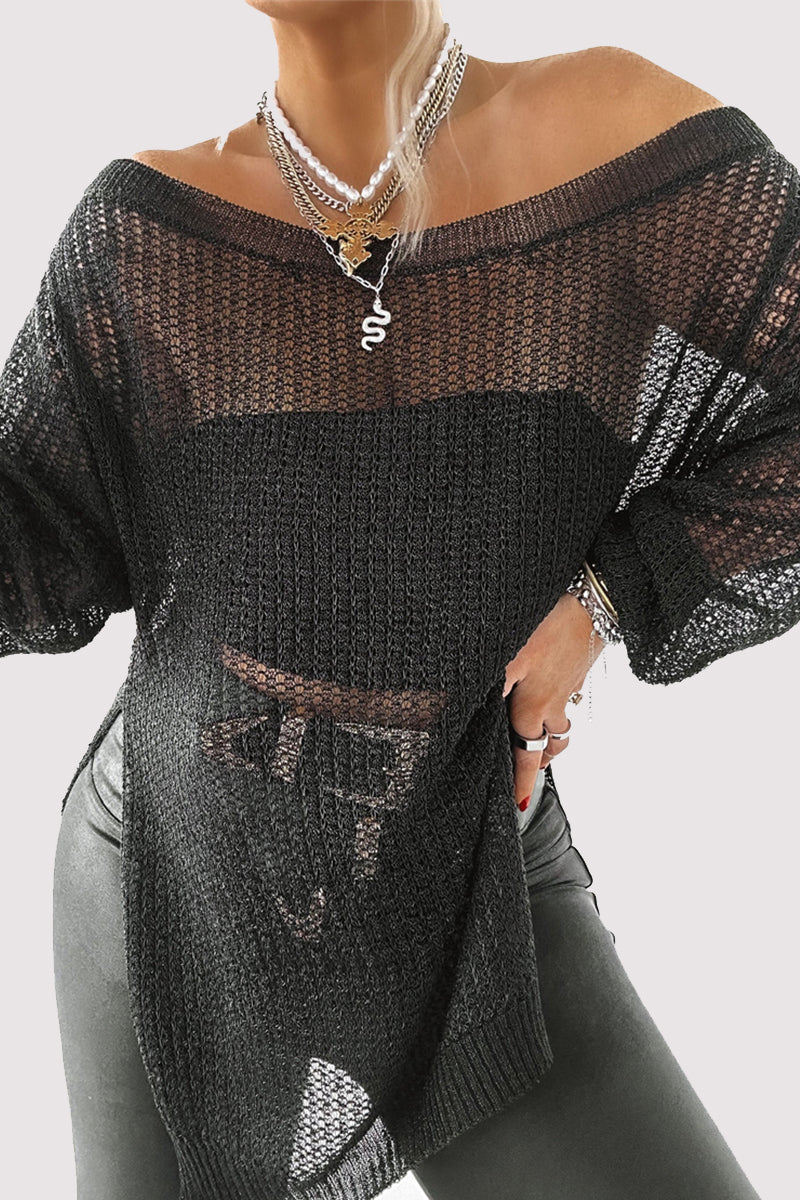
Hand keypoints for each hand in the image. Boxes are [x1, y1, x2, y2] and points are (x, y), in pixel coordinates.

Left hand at [503, 593, 604, 809]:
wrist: (595, 599)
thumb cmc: (550, 626)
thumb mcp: (510, 656)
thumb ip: (492, 686)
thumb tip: (469, 712)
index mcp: (535, 706)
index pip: (527, 753)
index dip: (521, 780)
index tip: (518, 803)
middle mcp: (556, 701)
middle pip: (551, 742)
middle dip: (540, 758)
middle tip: (531, 766)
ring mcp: (571, 684)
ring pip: (563, 720)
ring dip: (553, 733)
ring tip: (539, 735)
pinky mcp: (578, 665)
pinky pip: (567, 695)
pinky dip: (558, 703)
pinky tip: (546, 687)